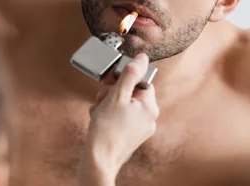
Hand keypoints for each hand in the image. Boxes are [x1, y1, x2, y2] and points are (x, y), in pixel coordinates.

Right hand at [81, 53, 158, 174]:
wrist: (99, 159)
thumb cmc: (107, 129)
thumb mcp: (116, 95)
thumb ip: (130, 74)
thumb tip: (142, 57)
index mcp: (150, 106)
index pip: (140, 81)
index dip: (123, 80)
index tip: (110, 84)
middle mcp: (149, 118)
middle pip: (130, 93)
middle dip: (112, 93)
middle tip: (102, 99)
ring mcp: (141, 129)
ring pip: (123, 105)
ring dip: (108, 103)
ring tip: (99, 112)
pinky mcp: (131, 137)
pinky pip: (121, 118)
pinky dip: (109, 115)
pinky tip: (99, 119)